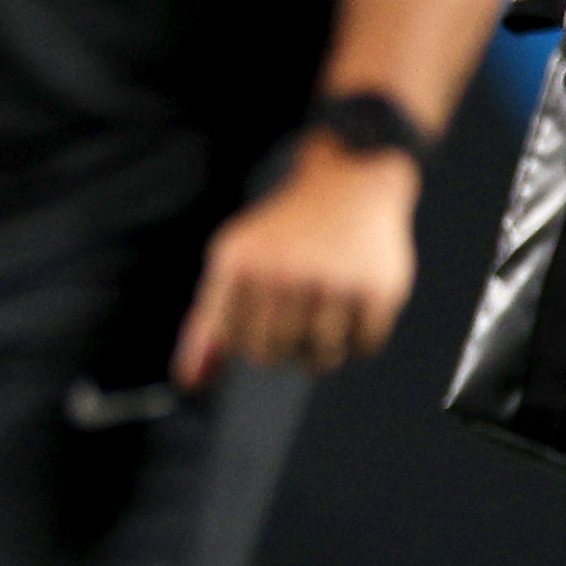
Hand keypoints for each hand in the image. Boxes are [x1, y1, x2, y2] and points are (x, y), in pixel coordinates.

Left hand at [172, 139, 420, 387]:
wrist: (354, 181)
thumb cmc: (285, 235)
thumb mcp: (235, 264)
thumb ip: (206, 326)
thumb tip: (189, 384)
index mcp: (239, 263)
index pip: (237, 342)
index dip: (254, 336)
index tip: (270, 308)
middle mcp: (282, 271)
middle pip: (273, 356)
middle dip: (286, 346)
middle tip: (300, 313)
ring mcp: (331, 281)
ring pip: (320, 359)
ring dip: (323, 348)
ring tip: (326, 311)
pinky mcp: (376, 289)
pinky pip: (362, 347)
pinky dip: (359, 337)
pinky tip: (356, 303)